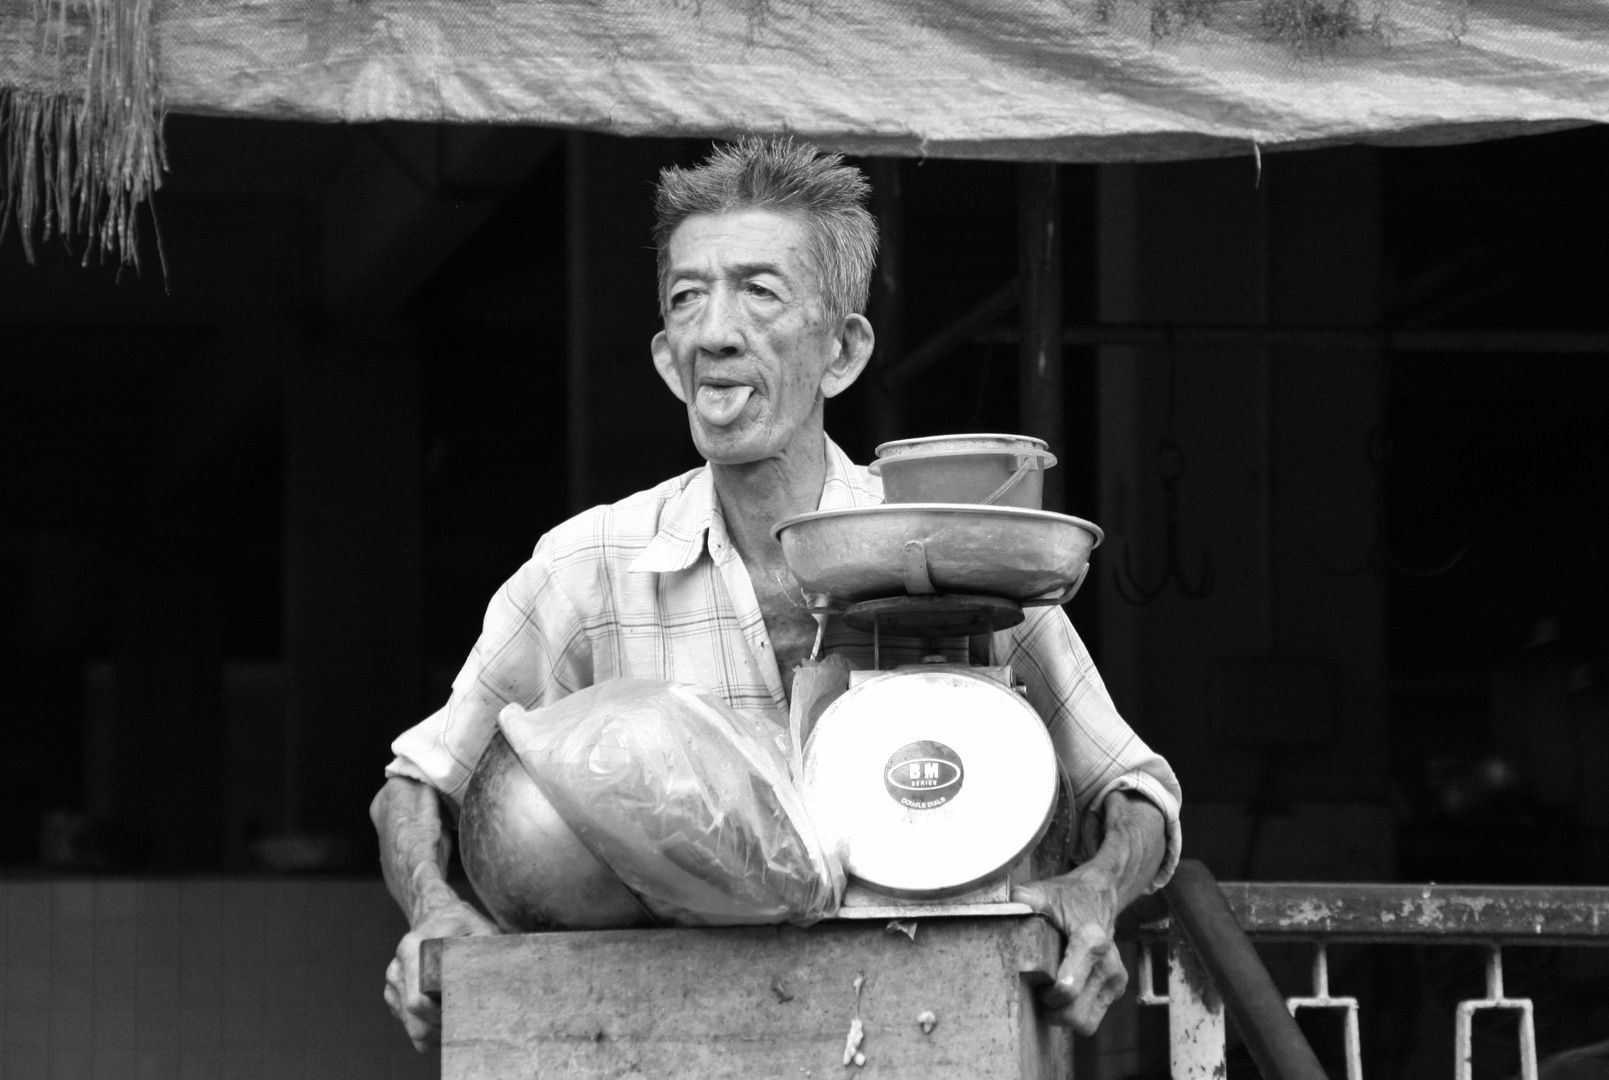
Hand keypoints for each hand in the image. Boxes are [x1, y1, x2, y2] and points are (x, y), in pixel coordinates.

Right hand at [384, 898, 498, 1050]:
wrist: (441, 917)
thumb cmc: (465, 925)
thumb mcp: (480, 931)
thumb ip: (482, 955)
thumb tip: (487, 984)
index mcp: (411, 949)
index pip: (418, 1001)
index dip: (443, 1014)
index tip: (465, 1011)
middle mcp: (397, 969)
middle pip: (414, 1019)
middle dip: (441, 1027)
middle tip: (467, 1020)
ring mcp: (393, 985)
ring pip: (413, 1028)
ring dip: (437, 1031)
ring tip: (462, 1017)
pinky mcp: (396, 997)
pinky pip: (411, 1027)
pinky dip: (431, 1030)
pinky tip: (450, 1017)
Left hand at [1012, 867, 1126, 1034]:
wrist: (1096, 896)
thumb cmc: (1065, 898)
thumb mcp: (1043, 893)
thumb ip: (1026, 899)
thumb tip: (1009, 908)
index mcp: (1092, 941)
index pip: (1067, 988)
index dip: (1045, 993)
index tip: (1035, 979)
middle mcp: (1108, 962)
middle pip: (1075, 1013)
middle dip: (1051, 1010)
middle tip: (1037, 992)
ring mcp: (1115, 977)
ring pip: (1085, 1023)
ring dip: (1063, 1016)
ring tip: (1050, 995)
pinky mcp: (1117, 988)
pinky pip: (1092, 1018)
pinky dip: (1075, 1013)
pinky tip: (1064, 992)